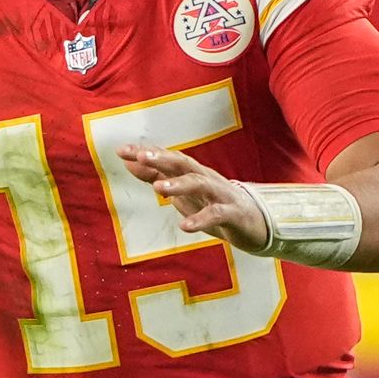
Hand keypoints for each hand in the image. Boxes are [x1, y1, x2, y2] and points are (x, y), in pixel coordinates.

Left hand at [118, 146, 269, 250]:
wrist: (256, 225)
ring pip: (200, 183)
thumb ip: (157, 176)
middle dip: (163, 158)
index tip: (122, 151)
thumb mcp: (182, 192)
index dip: (146, 152)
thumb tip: (130, 162)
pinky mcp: (233, 214)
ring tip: (159, 189)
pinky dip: (201, 218)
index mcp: (193, 172)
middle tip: (141, 157)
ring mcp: (221, 194)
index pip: (168, 157)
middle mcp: (206, 178)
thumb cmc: (214, 205)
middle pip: (184, 163)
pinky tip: (186, 226)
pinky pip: (216, 214)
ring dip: (179, 184)